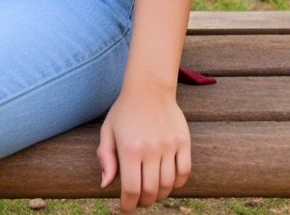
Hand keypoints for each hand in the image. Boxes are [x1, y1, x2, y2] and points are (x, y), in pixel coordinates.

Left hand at [98, 87, 190, 212]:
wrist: (149, 87)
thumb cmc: (125, 110)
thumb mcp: (108, 130)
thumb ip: (105, 157)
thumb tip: (105, 185)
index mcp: (129, 148)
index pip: (131, 189)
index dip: (128, 205)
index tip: (126, 209)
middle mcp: (150, 149)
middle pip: (151, 191)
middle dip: (144, 202)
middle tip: (139, 202)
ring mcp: (169, 146)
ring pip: (168, 184)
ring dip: (160, 194)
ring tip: (152, 192)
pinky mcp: (183, 142)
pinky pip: (184, 172)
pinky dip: (178, 183)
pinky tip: (169, 182)